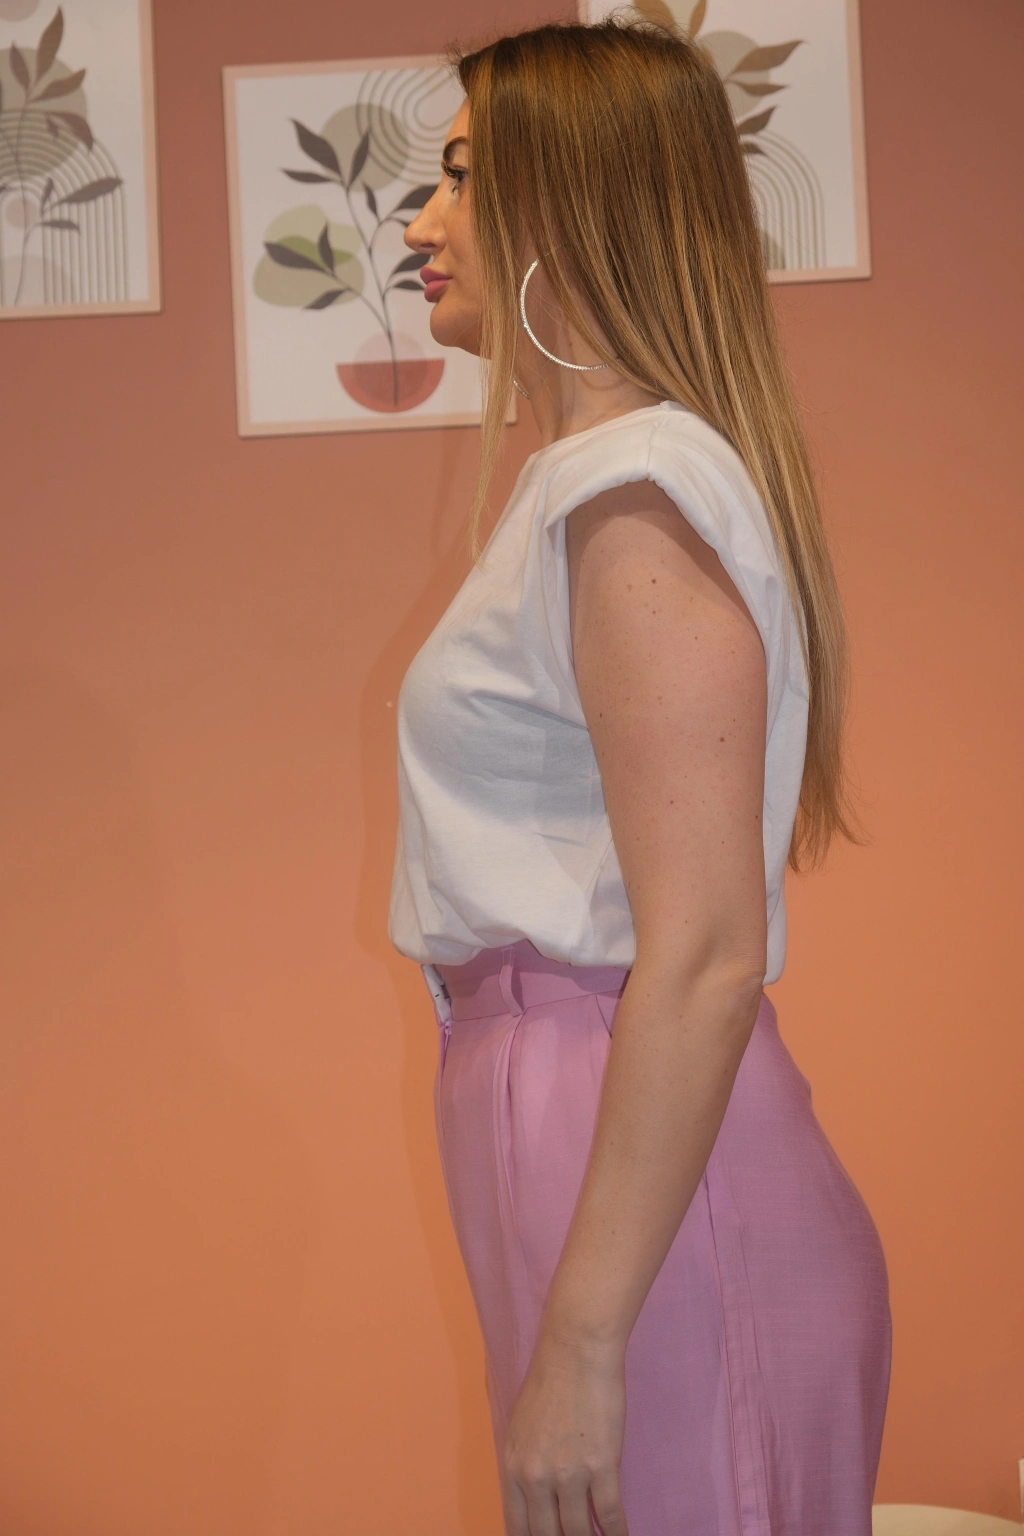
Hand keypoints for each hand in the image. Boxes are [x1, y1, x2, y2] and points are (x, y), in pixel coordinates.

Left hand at [501, 1332, 628, 1535]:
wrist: (576, 1351)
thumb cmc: (549, 1380)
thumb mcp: (520, 1426)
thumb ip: (523, 1463)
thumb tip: (532, 1497)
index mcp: (512, 1466)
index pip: (517, 1526)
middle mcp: (536, 1476)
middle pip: (547, 1534)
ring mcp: (569, 1474)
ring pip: (578, 1530)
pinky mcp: (601, 1465)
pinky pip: (610, 1514)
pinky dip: (617, 1533)